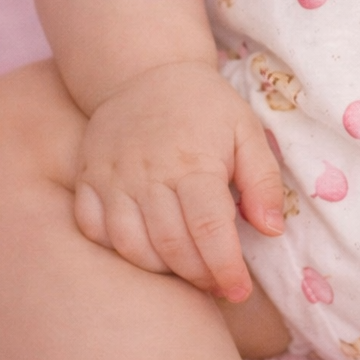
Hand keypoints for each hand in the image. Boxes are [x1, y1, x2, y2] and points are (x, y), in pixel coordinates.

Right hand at [73, 60, 284, 302]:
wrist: (147, 70)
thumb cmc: (204, 106)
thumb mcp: (246, 130)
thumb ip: (264, 180)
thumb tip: (272, 230)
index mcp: (193, 161)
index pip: (209, 229)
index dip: (225, 267)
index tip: (239, 290)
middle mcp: (149, 173)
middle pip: (171, 245)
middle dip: (199, 276)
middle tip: (217, 282)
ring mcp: (113, 177)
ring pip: (131, 247)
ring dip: (161, 270)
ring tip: (186, 268)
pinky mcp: (88, 179)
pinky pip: (93, 231)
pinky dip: (116, 250)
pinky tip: (143, 247)